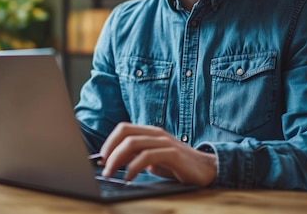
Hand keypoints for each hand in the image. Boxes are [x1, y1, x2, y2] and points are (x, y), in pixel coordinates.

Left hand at [98, 122, 216, 186]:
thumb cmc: (176, 165)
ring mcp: (165, 142)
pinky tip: (128, 178)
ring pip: (133, 143)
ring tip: (110, 173)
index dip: (109, 142)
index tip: (101, 158)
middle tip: (103, 167)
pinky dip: (133, 167)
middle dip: (110, 150)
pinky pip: (147, 156)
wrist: (206, 170)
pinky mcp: (172, 154)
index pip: (123, 128)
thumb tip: (109, 161)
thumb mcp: (151, 160)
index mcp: (150, 132)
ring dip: (117, 159)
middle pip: (125, 133)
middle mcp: (156, 133)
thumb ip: (133, 157)